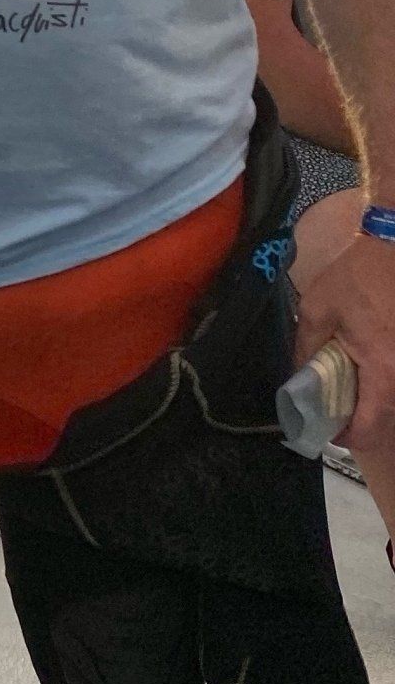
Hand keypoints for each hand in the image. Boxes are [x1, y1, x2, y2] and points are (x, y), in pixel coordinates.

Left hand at [291, 232, 394, 448]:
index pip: (372, 426)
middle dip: (362, 421)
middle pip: (388, 418)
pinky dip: (385, 384)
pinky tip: (368, 370)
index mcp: (383, 367)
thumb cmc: (356, 277)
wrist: (393, 246)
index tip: (330, 431)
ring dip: (374, 402)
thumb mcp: (317, 310)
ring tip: (350, 390)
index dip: (350, 438)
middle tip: (336, 410)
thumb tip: (298, 381)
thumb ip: (306, 349)